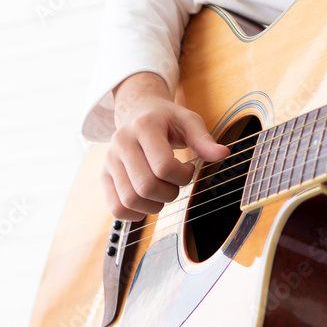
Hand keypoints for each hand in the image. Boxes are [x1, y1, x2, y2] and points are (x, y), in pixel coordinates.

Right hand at [102, 72, 228, 220]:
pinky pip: (116, 208)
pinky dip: (135, 214)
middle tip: (176, 183)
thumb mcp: (189, 121)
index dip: (182, 176)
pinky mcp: (104, 176)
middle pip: (145, 186)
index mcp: (144, 127)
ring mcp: (109, 161)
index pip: (163, 166)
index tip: (188, 169)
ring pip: (129, 200)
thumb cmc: (166, 119)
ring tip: (163, 191)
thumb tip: (223, 154)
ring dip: (154, 205)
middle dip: (169, 193)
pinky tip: (149, 200)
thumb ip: (204, 139)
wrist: (137, 112)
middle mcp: (121, 143)